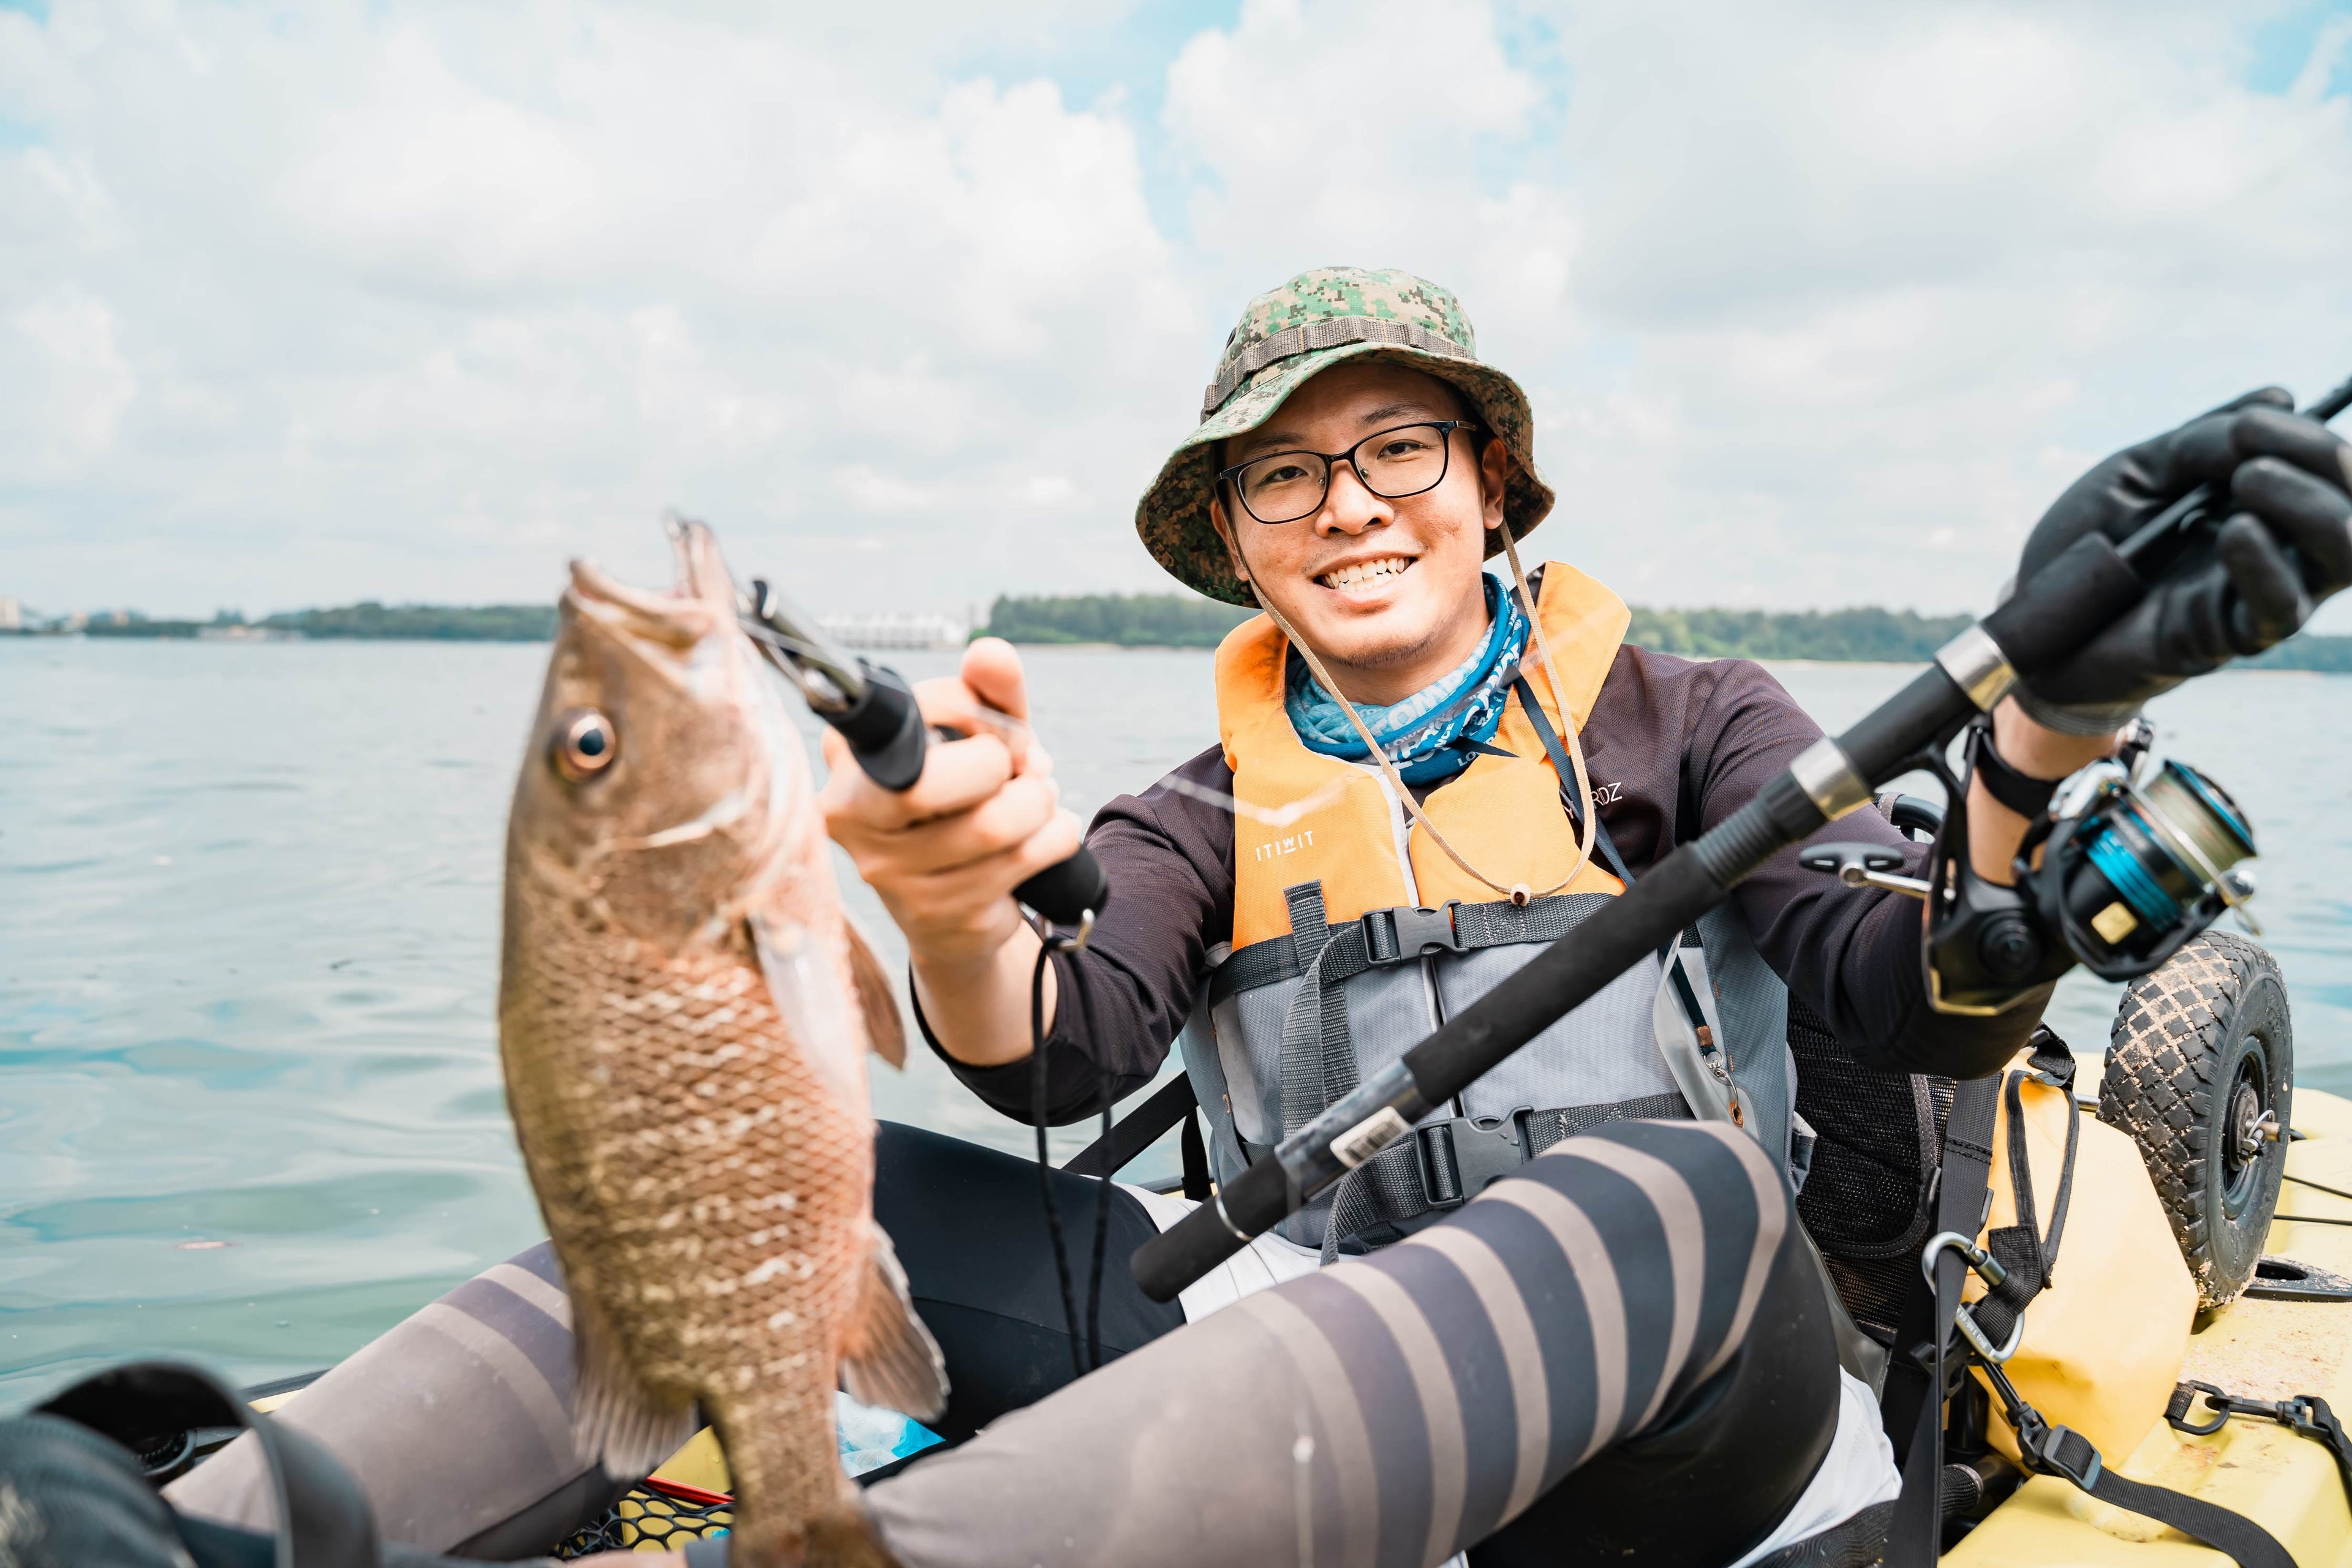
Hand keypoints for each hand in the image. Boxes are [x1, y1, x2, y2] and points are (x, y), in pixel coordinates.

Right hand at [819, 639, 1082, 1064]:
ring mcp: (888, 872)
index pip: (920, 709)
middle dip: (1003, 766)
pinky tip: (1044, 839)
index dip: (977, 712)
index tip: (995, 727)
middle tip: (1020, 770)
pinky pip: (1022, 860)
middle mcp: (850, 813)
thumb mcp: (982, 740)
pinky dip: (1055, 838)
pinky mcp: (934, 914)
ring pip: (994, 824)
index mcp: (849, 756)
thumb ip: (990, 693)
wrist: (955, 912)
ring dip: (1040, 805)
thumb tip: (991, 653)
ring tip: (1037, 804)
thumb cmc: (965, 804)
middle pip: (937, 778)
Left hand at [2015, 388, 2351, 733]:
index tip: (2255, 418)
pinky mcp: (2229, 636)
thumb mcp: (2136, 474)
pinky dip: (2267, 564)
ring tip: (2247, 478)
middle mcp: (2280, 548)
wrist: (2035, 616)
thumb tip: (2281, 397)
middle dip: (2323, 459)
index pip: (2328, 466)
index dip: (2306, 436)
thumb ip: (2200, 440)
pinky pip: (2280, 607)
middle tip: (2254, 443)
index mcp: (2263, 502)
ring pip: (2343, 556)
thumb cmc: (2087, 543)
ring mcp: (2259, 594)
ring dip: (2308, 504)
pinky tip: (2235, 531)